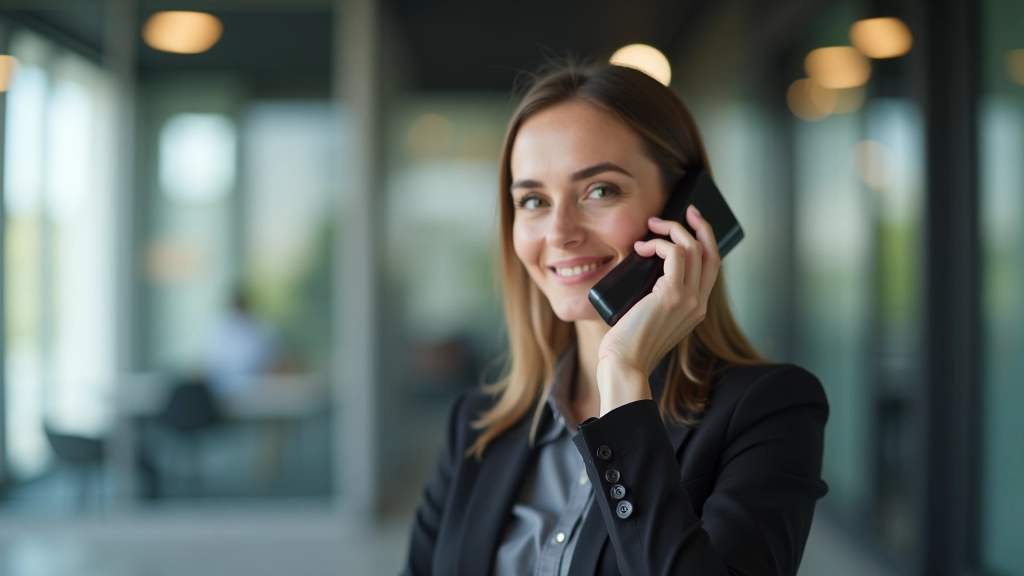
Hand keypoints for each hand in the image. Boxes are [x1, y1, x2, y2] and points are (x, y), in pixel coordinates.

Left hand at [595, 205, 721, 412]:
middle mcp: (698, 303)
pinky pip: (673, 253)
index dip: (705, 241)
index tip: (692, 224)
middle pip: (710, 252)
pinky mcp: (672, 294)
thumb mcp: (650, 317)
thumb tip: (646, 269)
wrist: (624, 365)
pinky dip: (658, 243)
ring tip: (651, 226)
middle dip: (700, 225)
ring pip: (692, 247)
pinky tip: (642, 248)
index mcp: (696, 309)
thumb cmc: (629, 344)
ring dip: (671, 229)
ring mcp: (689, 299)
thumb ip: (656, 298)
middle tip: (684, 210)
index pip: (711, 267)